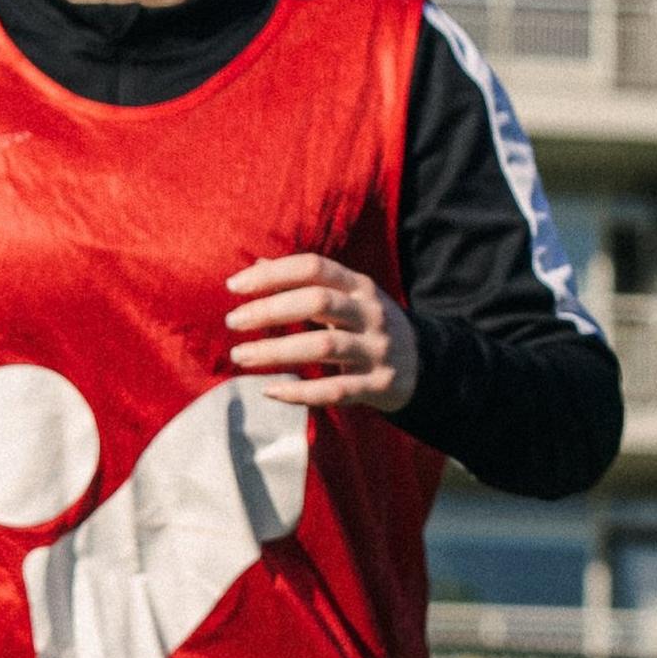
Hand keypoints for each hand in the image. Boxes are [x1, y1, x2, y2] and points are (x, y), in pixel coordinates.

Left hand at [221, 247, 410, 413]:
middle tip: (232, 322)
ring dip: (276, 352)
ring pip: (323, 347)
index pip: (313, 268)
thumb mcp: (346, 296)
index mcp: (359, 286)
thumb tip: (257, 264)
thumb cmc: (367, 325)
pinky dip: (300, 392)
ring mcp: (376, 349)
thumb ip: (306, 282)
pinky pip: (335, 390)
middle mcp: (370, 313)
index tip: (233, 287)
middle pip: (317, 302)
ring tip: (240, 356)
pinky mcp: (378, 385)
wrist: (424, 365)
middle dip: (269, 311)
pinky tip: (270, 391)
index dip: (272, 274)